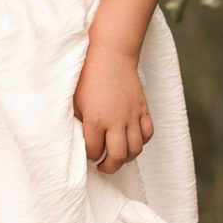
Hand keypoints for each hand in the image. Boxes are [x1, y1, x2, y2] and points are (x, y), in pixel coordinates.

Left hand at [75, 47, 152, 172]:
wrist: (110, 55)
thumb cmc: (87, 76)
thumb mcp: (75, 101)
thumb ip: (78, 122)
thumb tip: (81, 140)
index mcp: (95, 119)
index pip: (94, 151)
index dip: (90, 156)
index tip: (88, 154)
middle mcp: (116, 120)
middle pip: (118, 156)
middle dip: (109, 167)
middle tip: (103, 166)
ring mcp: (132, 115)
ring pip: (136, 149)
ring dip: (126, 158)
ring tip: (117, 157)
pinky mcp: (142, 109)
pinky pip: (148, 133)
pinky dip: (141, 142)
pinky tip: (131, 141)